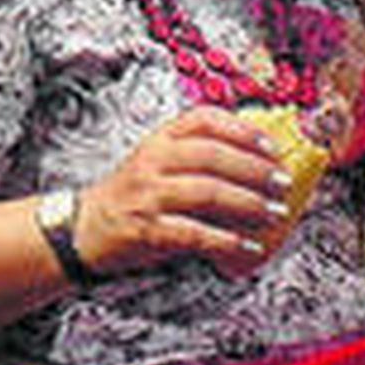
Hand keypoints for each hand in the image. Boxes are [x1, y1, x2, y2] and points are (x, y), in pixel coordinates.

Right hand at [76, 105, 297, 279]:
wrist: (82, 227)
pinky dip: (225, 239)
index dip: (243, 130)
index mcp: (161, 138)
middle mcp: (155, 160)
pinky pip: (194, 233)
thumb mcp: (159, 159)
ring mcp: (149, 195)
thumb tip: (258, 160)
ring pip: (208, 192)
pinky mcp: (147, 231)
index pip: (206, 120)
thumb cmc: (133, 191)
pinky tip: (248, 244)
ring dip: (248, 203)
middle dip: (255, 169)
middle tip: (283, 182)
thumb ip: (198, 153)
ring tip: (274, 212)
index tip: (273, 145)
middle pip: (214, 157)